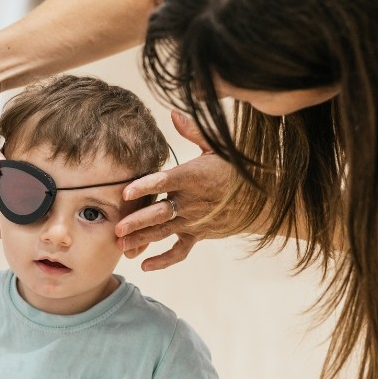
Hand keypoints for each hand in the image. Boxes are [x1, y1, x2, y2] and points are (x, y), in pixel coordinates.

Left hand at [116, 110, 236, 270]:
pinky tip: (145, 265)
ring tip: (122, 246)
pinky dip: (164, 261)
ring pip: (165, 232)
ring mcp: (194, 221)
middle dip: (139, 222)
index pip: (167, 181)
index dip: (147, 186)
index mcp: (193, 177)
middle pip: (162, 213)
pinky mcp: (198, 235)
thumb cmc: (232, 169)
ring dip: (143, 240)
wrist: (259, 198)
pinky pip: (180, 251)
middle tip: (117, 227)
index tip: (126, 191)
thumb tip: (173, 113)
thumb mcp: (217, 146)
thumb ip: (194, 131)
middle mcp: (192, 201)